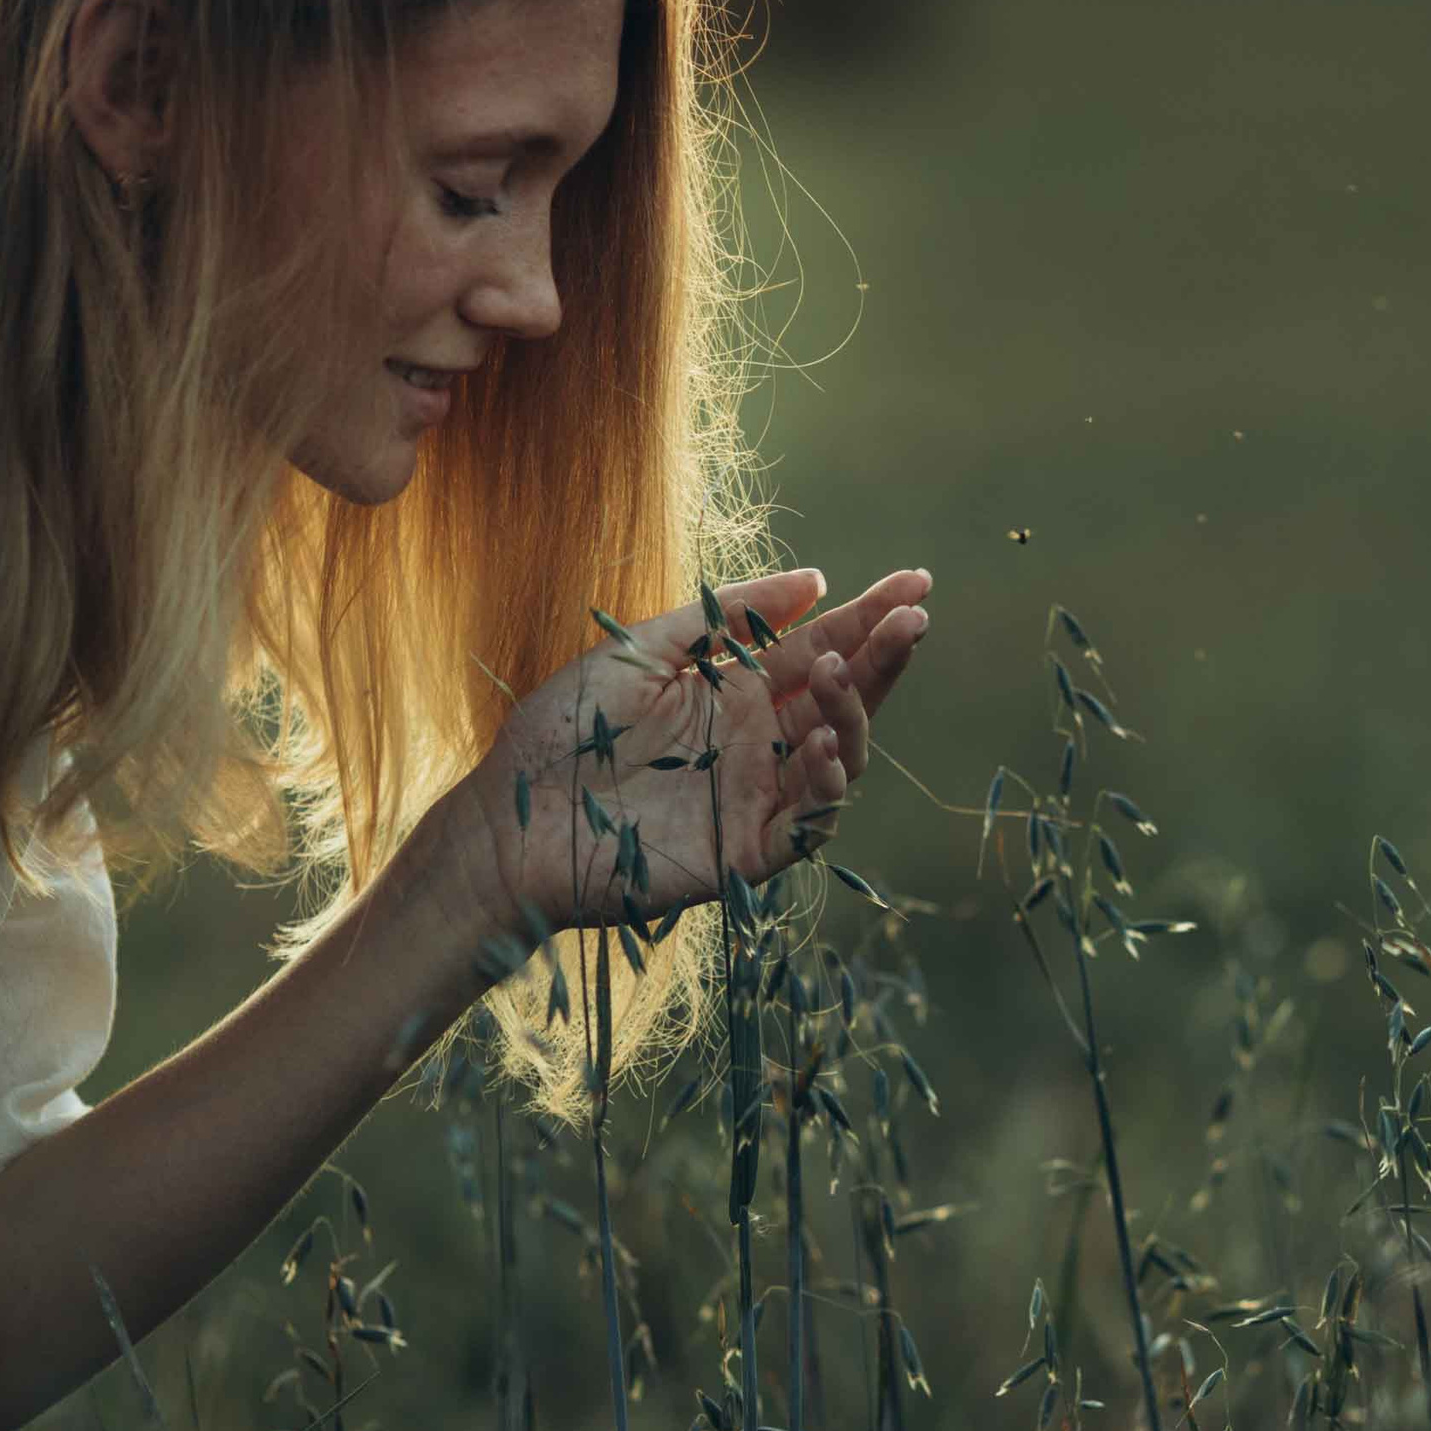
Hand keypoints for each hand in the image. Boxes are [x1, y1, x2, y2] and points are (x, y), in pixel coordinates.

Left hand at [446, 565, 932, 937]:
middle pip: (842, 699)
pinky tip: (819, 740)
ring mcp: (754, 799)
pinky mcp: (743, 852)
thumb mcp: (646, 648)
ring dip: (851, 713)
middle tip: (914, 619)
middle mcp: (756, 743)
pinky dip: (824, 785)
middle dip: (883, 659)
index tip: (916, 582)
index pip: (821, 648)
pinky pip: (806, 825)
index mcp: (736, 693)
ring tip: (837, 670)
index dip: (870, 617)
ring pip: (837, 759)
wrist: (513, 816)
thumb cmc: (565, 730)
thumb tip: (815, 578)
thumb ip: (725, 615)